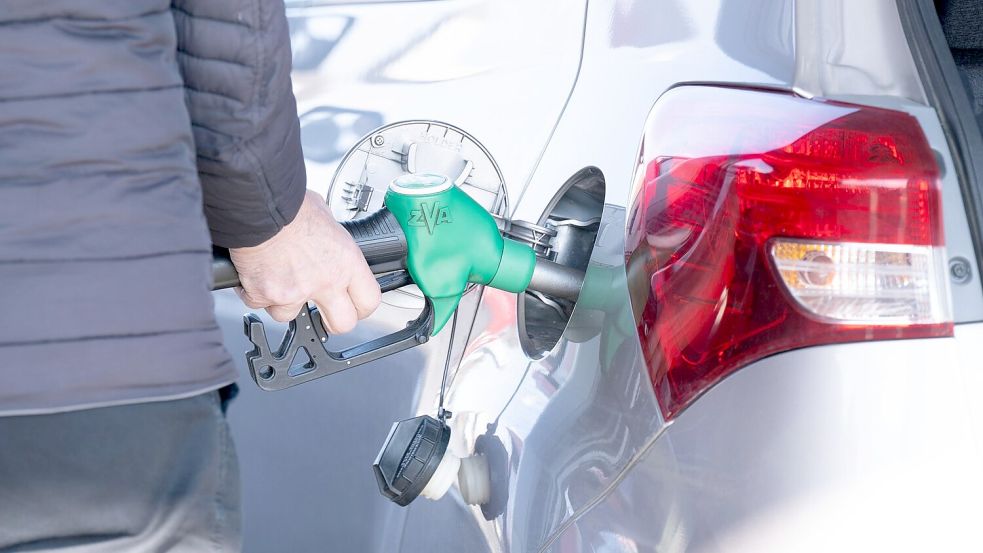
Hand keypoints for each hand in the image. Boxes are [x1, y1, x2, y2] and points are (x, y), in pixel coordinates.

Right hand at [229, 190, 381, 332]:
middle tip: (322, 310)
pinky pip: (259, 303)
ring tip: (277, 277)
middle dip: (331, 320)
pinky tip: (256, 273)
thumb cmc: (289, 205)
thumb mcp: (325, 216)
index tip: (356, 306)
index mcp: (346, 262)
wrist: (257, 207)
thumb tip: (327, 237)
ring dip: (283, 301)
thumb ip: (330, 237)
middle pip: (342, 323)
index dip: (362, 307)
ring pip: (291, 315)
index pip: (369, 300)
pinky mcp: (265, 295)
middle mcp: (325, 281)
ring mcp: (294, 292)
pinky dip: (255, 292)